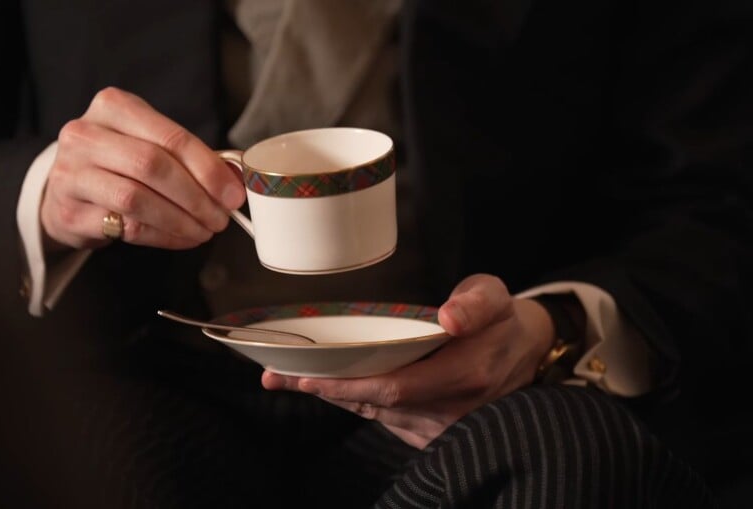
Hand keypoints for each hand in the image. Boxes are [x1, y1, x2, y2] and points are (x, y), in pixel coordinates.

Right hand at [40, 87, 244, 250]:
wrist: (65, 188)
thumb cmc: (117, 162)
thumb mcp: (148, 143)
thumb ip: (189, 156)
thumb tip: (235, 181)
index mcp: (113, 107)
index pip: (171, 137)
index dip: (208, 169)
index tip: (232, 194)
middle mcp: (85, 135)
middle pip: (153, 166)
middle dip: (196, 197)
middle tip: (220, 218)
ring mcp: (71, 174)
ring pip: (137, 199)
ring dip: (181, 220)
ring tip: (204, 230)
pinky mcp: (68, 212)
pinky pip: (126, 226)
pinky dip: (163, 236)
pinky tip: (182, 238)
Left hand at [261, 274, 556, 448]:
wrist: (526, 351)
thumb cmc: (502, 320)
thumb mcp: (495, 297)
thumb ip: (476, 303)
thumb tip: (450, 317)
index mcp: (465, 376)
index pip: (392, 388)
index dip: (346, 386)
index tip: (305, 376)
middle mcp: (449, 410)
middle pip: (374, 406)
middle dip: (323, 392)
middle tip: (276, 377)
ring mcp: (441, 427)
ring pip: (376, 416)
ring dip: (333, 399)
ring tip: (288, 380)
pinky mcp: (433, 432)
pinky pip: (386, 420)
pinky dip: (355, 405)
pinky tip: (328, 389)